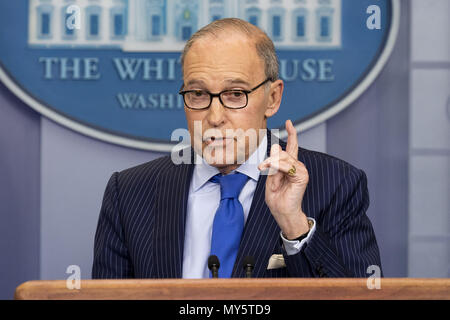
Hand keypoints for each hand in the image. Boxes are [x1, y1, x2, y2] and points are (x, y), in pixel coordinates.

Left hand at [258, 120, 309, 238]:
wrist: (282, 212)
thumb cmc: (277, 198)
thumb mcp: (271, 178)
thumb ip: (274, 163)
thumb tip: (277, 146)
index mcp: (291, 166)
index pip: (293, 146)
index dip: (292, 133)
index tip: (289, 122)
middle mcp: (298, 166)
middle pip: (284, 151)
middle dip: (271, 157)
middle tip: (262, 167)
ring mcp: (301, 171)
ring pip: (284, 157)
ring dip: (271, 162)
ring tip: (264, 169)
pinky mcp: (302, 176)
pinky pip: (287, 165)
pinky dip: (277, 166)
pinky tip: (271, 169)